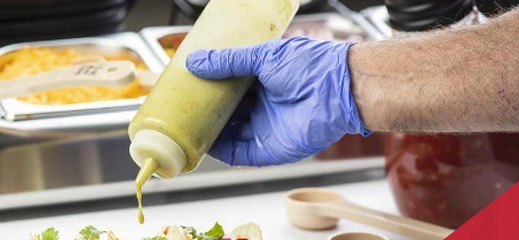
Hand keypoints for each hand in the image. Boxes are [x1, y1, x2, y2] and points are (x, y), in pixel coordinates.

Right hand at [186, 37, 370, 166]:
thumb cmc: (310, 66)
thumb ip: (229, 61)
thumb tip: (196, 63)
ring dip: (209, 134)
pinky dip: (222, 152)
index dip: (210, 90)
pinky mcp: (271, 150)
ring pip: (230, 136)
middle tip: (181, 111)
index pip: (231, 90)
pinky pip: (240, 155)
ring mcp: (267, 129)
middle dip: (205, 115)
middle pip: (227, 115)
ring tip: (185, 129)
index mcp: (264, 82)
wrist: (337, 90)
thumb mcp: (263, 56)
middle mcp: (265, 107)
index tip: (188, 89)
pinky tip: (204, 146)